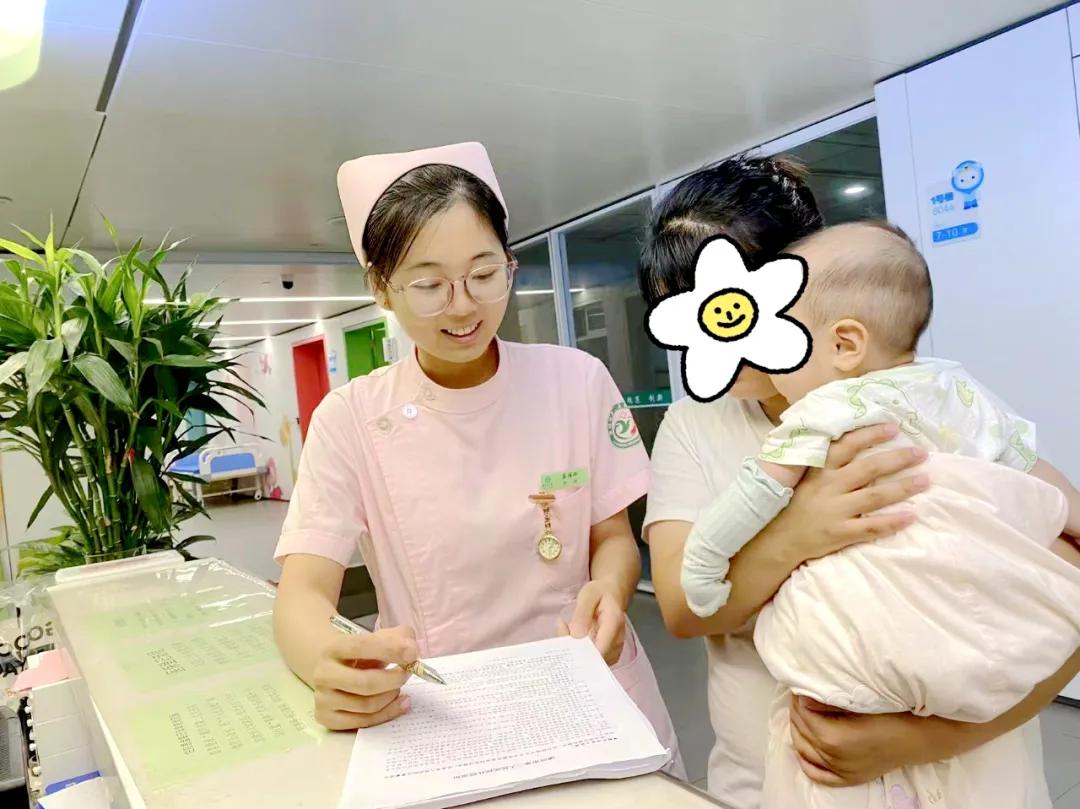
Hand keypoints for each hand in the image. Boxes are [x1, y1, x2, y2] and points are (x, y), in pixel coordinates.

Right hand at [311, 625, 418, 730]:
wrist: (332, 668)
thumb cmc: (360, 652)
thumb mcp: (377, 638)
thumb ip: (398, 638)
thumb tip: (411, 651)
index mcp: (333, 648)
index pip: (362, 646)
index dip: (390, 650)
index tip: (412, 655)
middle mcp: (323, 674)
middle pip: (366, 683)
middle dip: (394, 680)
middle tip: (408, 673)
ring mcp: (323, 699)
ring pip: (367, 705)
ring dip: (392, 696)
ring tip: (399, 687)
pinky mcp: (327, 719)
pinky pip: (363, 722)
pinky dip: (387, 713)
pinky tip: (400, 703)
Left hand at [559, 581, 625, 664]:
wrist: (611, 594)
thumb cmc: (600, 594)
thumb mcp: (588, 596)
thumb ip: (582, 614)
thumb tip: (576, 636)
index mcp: (614, 624)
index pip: (601, 649)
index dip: (583, 654)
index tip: (567, 646)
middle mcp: (617, 640)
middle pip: (595, 658)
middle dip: (575, 651)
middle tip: (562, 632)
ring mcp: (614, 649)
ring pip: (592, 661)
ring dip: (575, 651)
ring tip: (565, 629)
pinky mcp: (609, 653)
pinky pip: (592, 660)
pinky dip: (578, 651)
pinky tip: (571, 636)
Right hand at [772, 423, 929, 563]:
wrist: (779, 538)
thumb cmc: (796, 503)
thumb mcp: (804, 476)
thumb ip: (824, 461)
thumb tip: (853, 440)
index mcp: (820, 470)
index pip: (847, 446)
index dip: (870, 435)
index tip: (894, 428)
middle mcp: (829, 487)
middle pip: (868, 469)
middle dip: (897, 459)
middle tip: (922, 453)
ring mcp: (835, 511)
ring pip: (874, 496)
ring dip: (903, 487)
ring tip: (925, 480)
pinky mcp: (839, 533)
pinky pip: (871, 527)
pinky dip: (892, 522)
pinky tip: (911, 516)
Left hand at [788, 695, 965, 786]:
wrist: (919, 737)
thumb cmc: (892, 714)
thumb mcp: (858, 702)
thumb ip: (828, 701)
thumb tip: (804, 696)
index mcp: (835, 738)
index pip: (804, 715)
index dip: (799, 698)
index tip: (801, 686)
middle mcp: (835, 758)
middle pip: (802, 731)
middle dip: (797, 711)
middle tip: (800, 695)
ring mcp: (842, 770)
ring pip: (805, 750)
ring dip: (799, 730)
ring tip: (802, 712)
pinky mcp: (850, 778)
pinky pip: (818, 774)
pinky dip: (805, 761)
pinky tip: (801, 749)